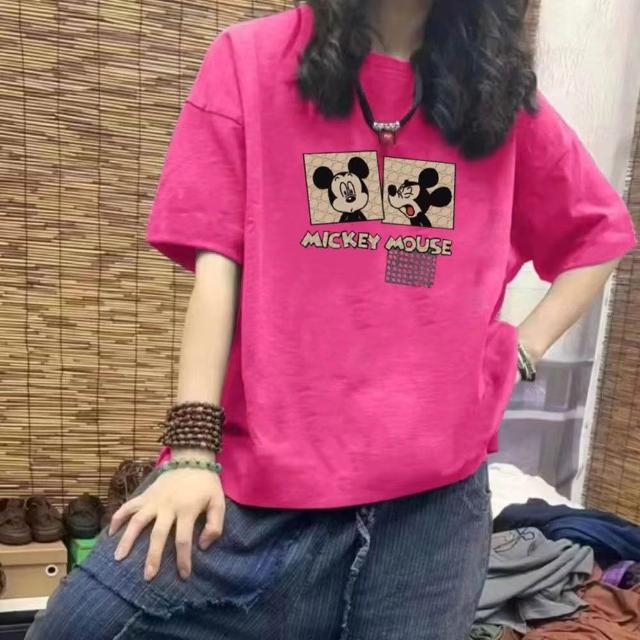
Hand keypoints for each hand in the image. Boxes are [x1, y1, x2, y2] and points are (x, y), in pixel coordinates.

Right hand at [109, 468, 224, 580]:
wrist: (193, 458)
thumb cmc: (206, 485)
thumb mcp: (218, 502)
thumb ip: (215, 525)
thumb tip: (202, 546)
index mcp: (187, 509)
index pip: (183, 539)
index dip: (183, 559)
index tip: (183, 576)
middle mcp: (168, 506)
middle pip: (158, 534)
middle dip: (152, 557)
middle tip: (148, 577)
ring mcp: (154, 500)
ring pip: (137, 521)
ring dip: (127, 539)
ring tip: (119, 558)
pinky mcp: (145, 494)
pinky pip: (128, 506)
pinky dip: (118, 518)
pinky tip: (110, 533)